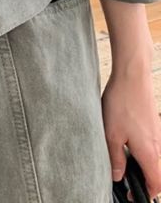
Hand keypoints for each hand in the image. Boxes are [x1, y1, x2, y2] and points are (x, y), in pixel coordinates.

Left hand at [101, 52, 160, 200]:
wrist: (132, 76)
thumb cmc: (122, 103)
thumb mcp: (111, 134)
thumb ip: (115, 159)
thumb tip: (117, 176)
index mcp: (150, 154)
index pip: (155, 185)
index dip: (144, 194)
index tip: (131, 195)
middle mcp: (158, 147)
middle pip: (156, 174)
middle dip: (143, 180)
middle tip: (124, 178)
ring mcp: (158, 134)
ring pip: (154, 159)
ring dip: (141, 164)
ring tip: (122, 160)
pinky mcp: (154, 124)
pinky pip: (152, 145)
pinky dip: (142, 150)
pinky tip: (125, 141)